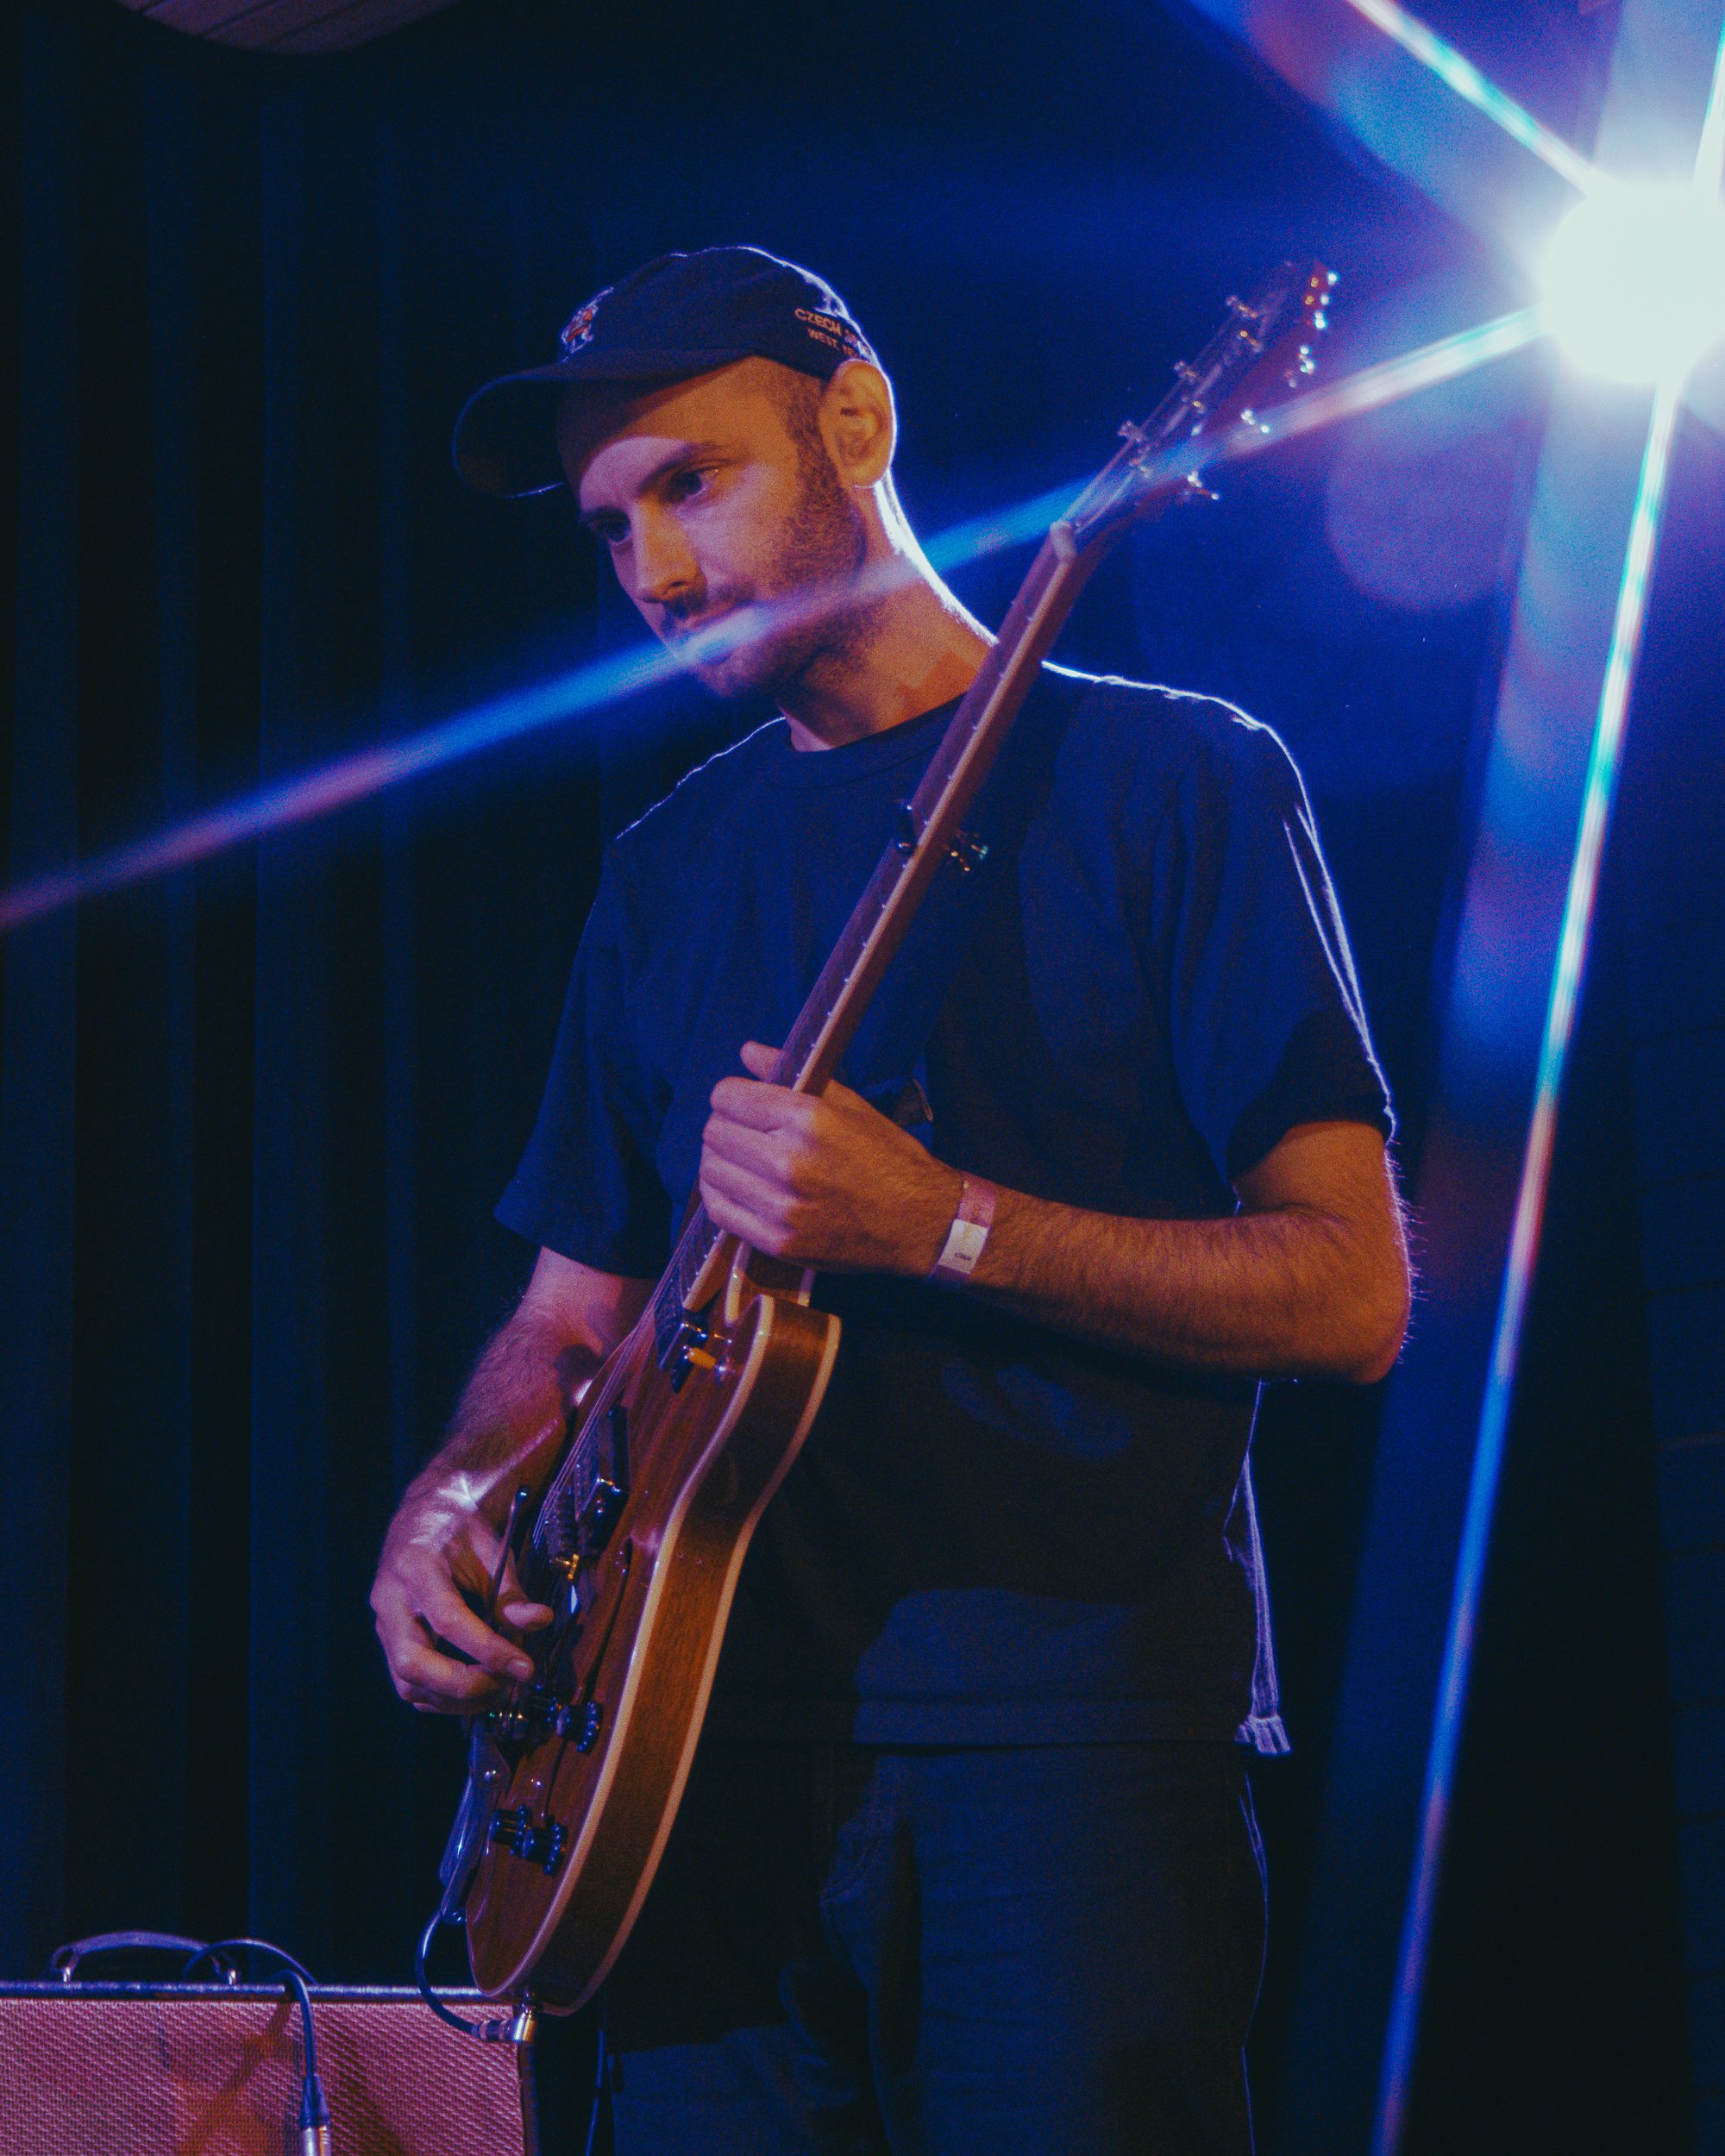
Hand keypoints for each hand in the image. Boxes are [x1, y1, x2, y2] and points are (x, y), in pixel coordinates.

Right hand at [370, 1481, 553, 1715]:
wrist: (426, 1517)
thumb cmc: (461, 1532)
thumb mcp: (492, 1550)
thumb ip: (511, 1593)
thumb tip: (540, 1622)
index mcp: (416, 1566)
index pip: (449, 1620)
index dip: (487, 1650)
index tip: (524, 1667)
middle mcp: (389, 1599)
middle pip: (412, 1663)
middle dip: (462, 1686)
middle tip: (506, 1686)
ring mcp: (383, 1624)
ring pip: (407, 1683)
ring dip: (455, 1699)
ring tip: (499, 1690)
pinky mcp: (388, 1642)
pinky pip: (408, 1685)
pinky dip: (442, 1698)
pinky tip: (476, 1690)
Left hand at [699, 1042, 961, 1274]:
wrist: (918, 1221)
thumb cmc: (886, 1157)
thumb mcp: (848, 1104)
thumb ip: (792, 1074)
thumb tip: (747, 1051)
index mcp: (807, 1119)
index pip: (728, 1097)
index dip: (729, 1095)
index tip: (739, 1101)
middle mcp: (789, 1161)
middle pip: (714, 1133)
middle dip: (724, 1126)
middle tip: (743, 1132)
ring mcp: (781, 1205)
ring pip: (711, 1171)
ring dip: (720, 1161)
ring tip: (740, 1160)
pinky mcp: (777, 1241)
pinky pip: (720, 1211)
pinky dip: (719, 1195)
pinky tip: (736, 1187)